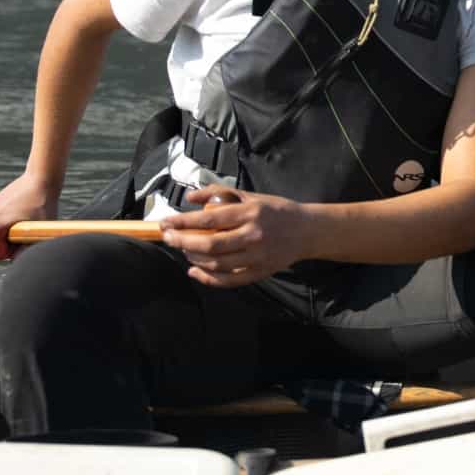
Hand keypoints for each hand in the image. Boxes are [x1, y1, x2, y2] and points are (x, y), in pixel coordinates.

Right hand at [0, 171, 60, 259]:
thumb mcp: (38, 232)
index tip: (25, 240)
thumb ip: (27, 251)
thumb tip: (18, 264)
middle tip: (22, 236)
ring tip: (16, 231)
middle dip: (3, 248)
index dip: (13, 252)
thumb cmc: (43, 207)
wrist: (40, 180)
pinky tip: (10, 223)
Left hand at [159, 187, 313, 287]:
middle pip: (210, 244)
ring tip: (183, 250)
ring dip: (194, 259)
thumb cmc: (277, 210)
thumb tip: (190, 198)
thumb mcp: (251, 196)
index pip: (209, 219)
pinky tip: (195, 271)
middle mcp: (253, 235)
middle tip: (168, 238)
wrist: (307, 230)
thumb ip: (220, 194)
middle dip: (183, 242)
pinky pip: (229, 280)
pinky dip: (208, 278)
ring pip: (217, 264)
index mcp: (250, 213)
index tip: (166, 223)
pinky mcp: (260, 272)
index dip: (183, 222)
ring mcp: (257, 257)